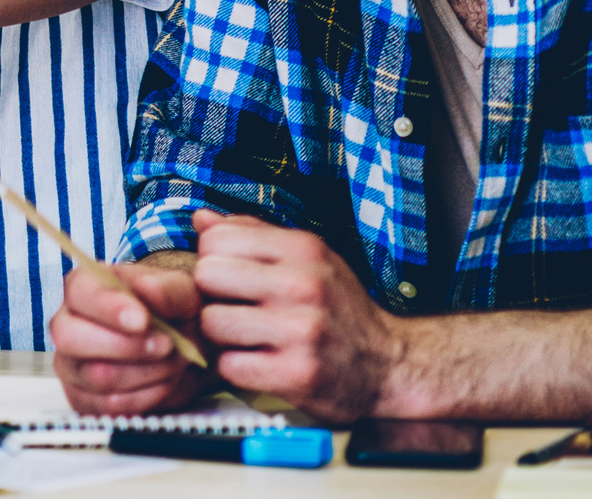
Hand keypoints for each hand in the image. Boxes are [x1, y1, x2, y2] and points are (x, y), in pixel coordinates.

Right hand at [51, 262, 212, 414]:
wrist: (184, 348)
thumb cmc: (173, 311)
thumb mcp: (180, 290)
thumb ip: (166, 289)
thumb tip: (147, 290)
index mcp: (84, 286)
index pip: (81, 294)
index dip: (110, 309)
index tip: (142, 321)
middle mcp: (67, 323)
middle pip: (71, 338)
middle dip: (126, 347)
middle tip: (166, 345)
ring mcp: (71, 364)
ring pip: (96, 376)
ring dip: (145, 372)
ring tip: (174, 361)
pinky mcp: (83, 398)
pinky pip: (109, 405)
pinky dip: (146, 396)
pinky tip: (164, 380)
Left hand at [192, 210, 397, 422]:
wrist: (390, 365)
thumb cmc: (339, 309)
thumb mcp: (308, 259)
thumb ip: (254, 235)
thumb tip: (201, 219)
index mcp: (303, 248)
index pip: (216, 239)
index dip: (214, 259)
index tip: (230, 276)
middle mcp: (303, 284)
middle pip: (207, 276)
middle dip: (211, 295)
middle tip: (233, 307)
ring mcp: (301, 330)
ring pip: (212, 322)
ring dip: (221, 335)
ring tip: (245, 336)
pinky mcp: (297, 374)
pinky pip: (229, 365)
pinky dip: (236, 367)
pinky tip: (257, 361)